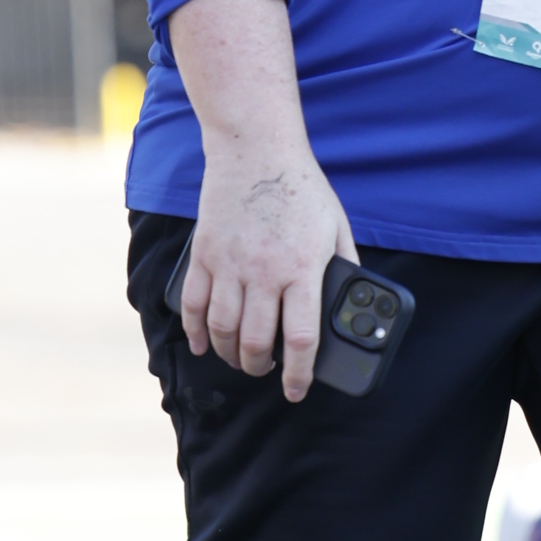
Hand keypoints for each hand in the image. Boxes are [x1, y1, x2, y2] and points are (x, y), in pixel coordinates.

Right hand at [182, 139, 354, 403]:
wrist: (256, 149)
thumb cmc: (301, 189)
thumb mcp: (337, 227)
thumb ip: (344, 267)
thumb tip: (347, 304)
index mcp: (303, 268)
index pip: (301, 339)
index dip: (299, 374)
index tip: (296, 391)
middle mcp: (264, 272)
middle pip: (256, 342)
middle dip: (261, 368)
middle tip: (266, 370)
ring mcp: (229, 264)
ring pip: (222, 329)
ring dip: (230, 354)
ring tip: (240, 359)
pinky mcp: (204, 254)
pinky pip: (193, 305)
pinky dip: (195, 332)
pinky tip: (203, 344)